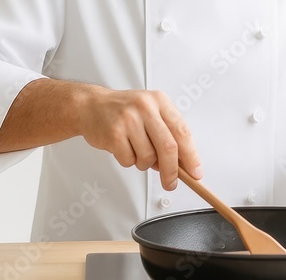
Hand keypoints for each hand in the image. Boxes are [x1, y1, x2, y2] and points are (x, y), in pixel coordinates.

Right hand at [79, 85, 202, 189]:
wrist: (90, 106)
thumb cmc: (123, 110)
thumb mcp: (150, 111)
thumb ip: (167, 132)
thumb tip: (182, 163)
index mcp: (159, 101)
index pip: (182, 131)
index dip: (191, 155)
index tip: (195, 172)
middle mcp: (145, 107)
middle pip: (168, 148)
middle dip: (171, 171)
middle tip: (171, 183)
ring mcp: (129, 120)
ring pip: (148, 158)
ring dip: (144, 163)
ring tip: (135, 149)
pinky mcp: (114, 134)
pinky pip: (129, 160)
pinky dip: (128, 160)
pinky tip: (122, 147)